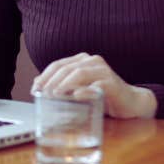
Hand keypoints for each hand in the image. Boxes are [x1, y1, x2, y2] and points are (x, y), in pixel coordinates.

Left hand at [31, 53, 156, 118]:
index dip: (44, 76)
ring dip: (65, 84)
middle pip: (67, 67)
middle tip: (43, 94)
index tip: (34, 90)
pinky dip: (85, 91)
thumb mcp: (79, 89)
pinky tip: (76, 97)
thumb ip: (63, 85)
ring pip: (80, 72)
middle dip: (52, 81)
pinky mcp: (112, 84)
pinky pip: (97, 85)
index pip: (58, 64)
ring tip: (54, 95)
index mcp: (83, 60)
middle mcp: (93, 61)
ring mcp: (104, 71)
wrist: (129, 103)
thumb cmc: (102, 96)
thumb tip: (37, 84)